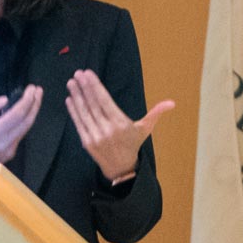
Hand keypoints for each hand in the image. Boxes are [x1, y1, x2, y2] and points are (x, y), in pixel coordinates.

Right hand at [0, 86, 41, 165]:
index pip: (18, 113)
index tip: (32, 89)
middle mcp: (3, 144)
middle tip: (38, 92)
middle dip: (35, 104)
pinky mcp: (7, 155)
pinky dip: (23, 123)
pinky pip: (19, 136)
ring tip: (33, 100)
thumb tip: (4, 100)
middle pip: (27, 121)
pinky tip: (23, 116)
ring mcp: (7, 151)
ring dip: (31, 113)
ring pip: (25, 129)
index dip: (28, 99)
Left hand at [65, 69, 174, 183]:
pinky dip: (74, 111)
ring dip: (77, 96)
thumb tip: (172, 103)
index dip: (95, 86)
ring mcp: (95, 136)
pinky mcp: (87, 142)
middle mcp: (107, 130)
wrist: (121, 168)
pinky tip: (70, 99)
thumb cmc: (133, 144)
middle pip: (93, 104)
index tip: (88, 74)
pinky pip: (79, 123)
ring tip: (71, 82)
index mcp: (121, 124)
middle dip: (84, 87)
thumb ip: (156, 113)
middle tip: (78, 73)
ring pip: (84, 112)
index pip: (105, 101)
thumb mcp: (145, 128)